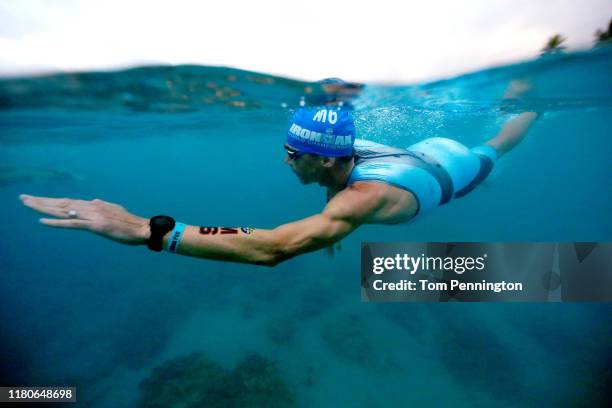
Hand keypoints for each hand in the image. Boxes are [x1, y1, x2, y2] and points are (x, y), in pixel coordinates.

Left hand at [19, 194, 149, 245]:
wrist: (143, 229)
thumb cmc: (131, 223)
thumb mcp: (114, 210)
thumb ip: (102, 206)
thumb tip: (93, 201)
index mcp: (94, 204)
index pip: (68, 201)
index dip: (51, 200)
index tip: (36, 199)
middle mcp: (91, 206)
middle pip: (61, 203)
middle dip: (41, 201)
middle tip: (23, 198)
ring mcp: (92, 216)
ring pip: (63, 210)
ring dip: (44, 207)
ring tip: (27, 204)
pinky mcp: (95, 226)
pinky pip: (72, 224)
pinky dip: (56, 222)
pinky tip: (42, 221)